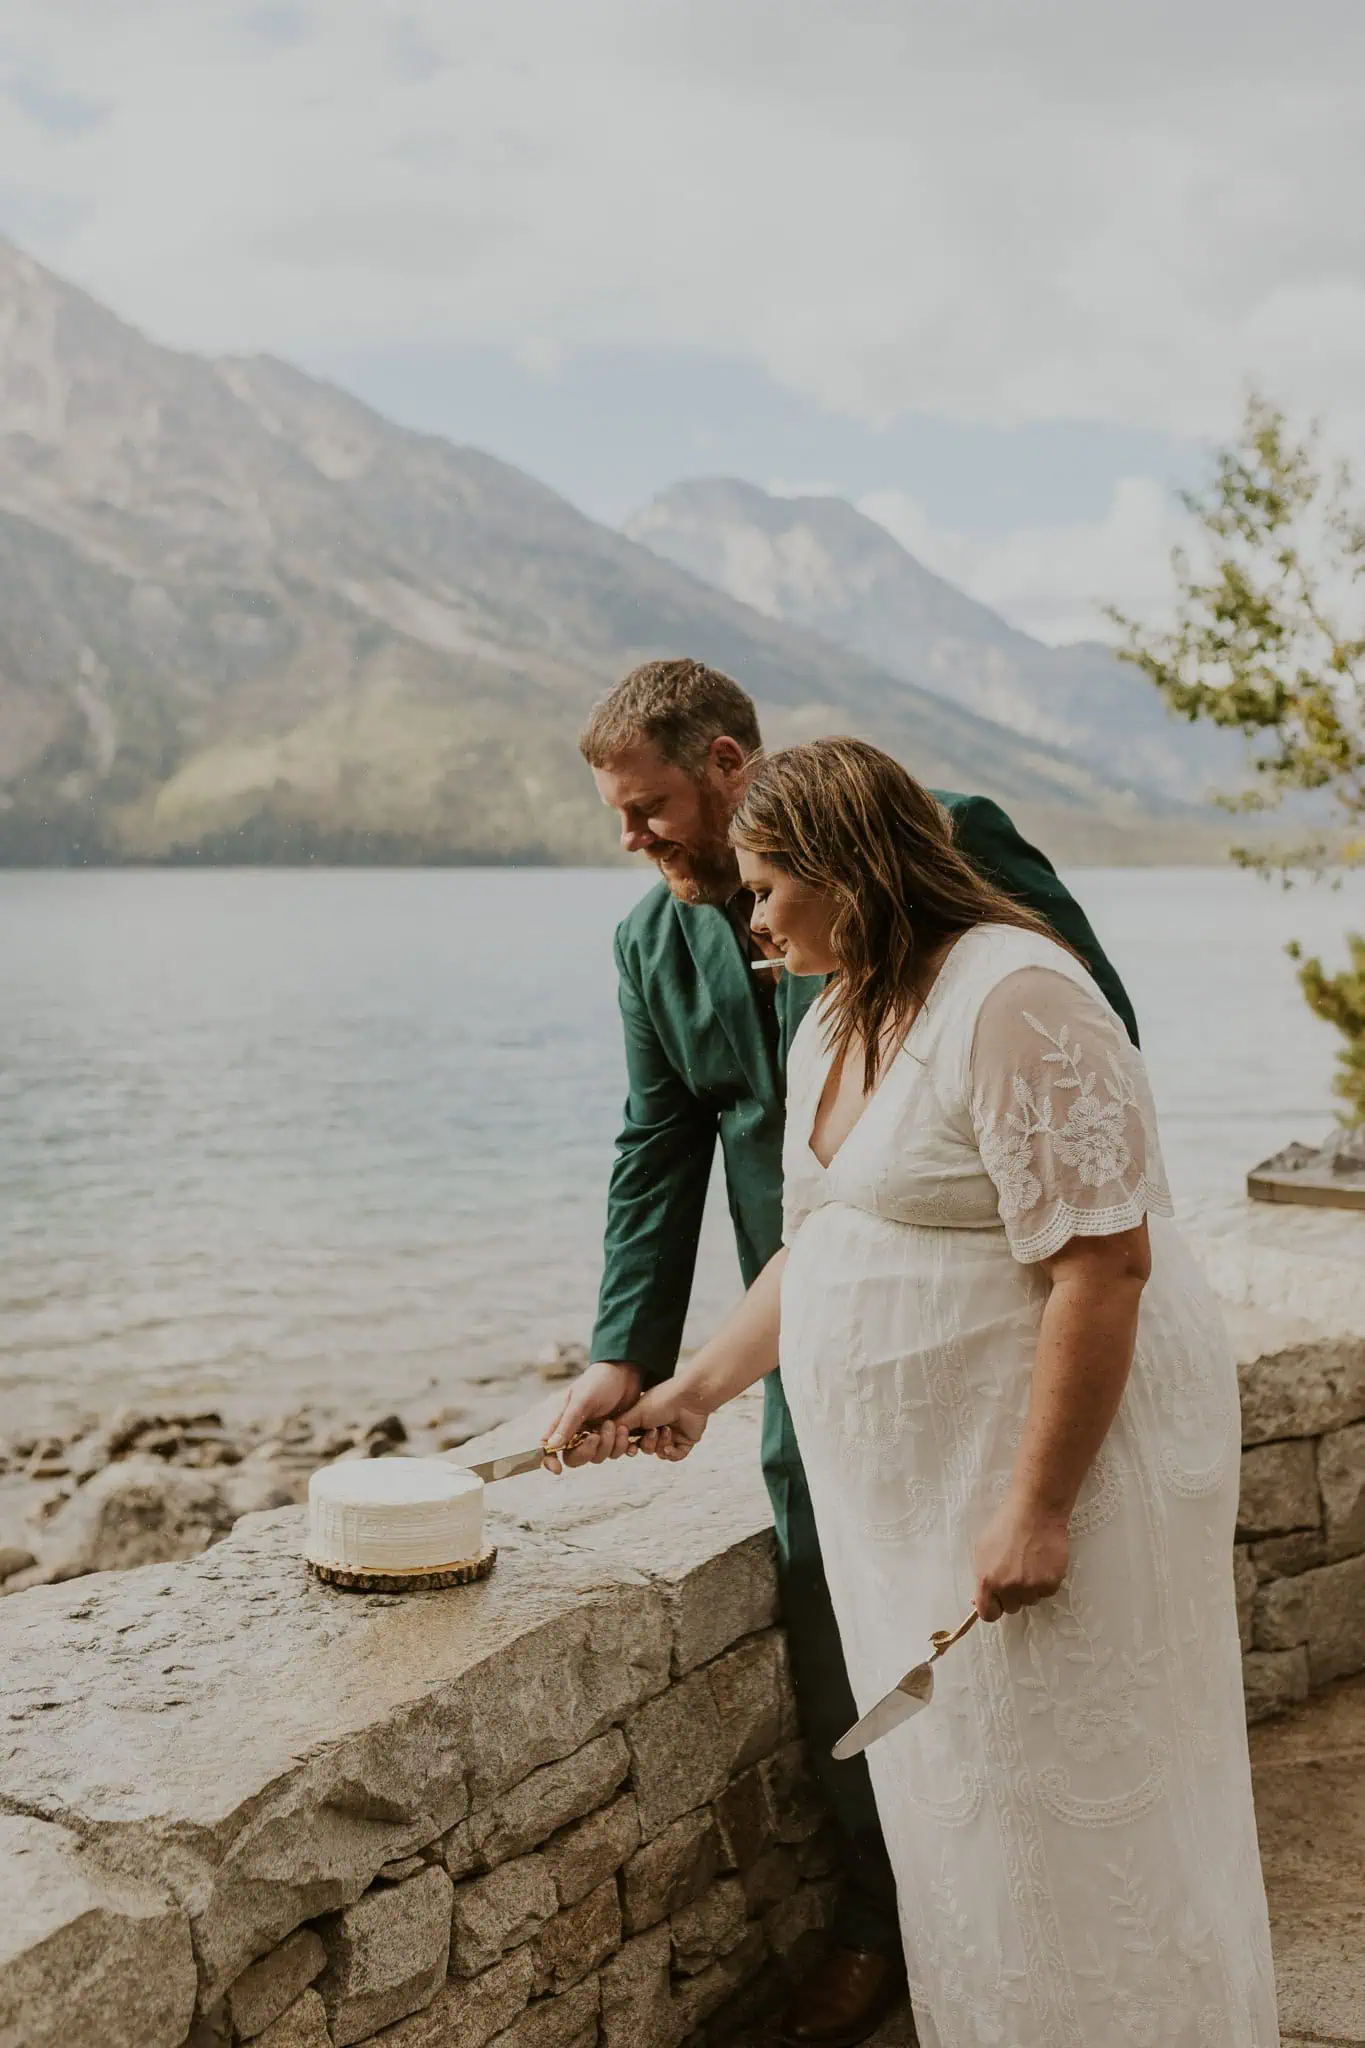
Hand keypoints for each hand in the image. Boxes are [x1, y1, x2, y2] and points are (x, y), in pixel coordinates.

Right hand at [542, 1361, 642, 1472]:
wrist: (627, 1372)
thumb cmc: (599, 1382)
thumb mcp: (582, 1401)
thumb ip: (567, 1424)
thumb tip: (551, 1446)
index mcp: (565, 1422)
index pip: (550, 1448)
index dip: (549, 1461)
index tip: (557, 1470)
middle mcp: (579, 1431)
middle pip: (576, 1458)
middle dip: (587, 1451)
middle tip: (596, 1436)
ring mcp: (598, 1434)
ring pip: (599, 1457)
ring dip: (609, 1444)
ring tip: (616, 1423)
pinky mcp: (615, 1435)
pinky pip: (617, 1452)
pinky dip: (623, 1445)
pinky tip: (627, 1433)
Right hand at [620, 1378, 709, 1462]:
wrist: (689, 1398)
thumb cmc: (662, 1400)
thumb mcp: (636, 1412)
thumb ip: (620, 1425)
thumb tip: (605, 1435)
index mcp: (645, 1419)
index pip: (633, 1439)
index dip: (630, 1445)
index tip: (630, 1445)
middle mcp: (657, 1427)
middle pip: (645, 1448)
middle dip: (647, 1443)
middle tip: (653, 1431)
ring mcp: (672, 1435)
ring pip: (659, 1453)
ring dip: (660, 1444)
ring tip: (666, 1430)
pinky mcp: (685, 1441)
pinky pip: (675, 1456)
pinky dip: (671, 1452)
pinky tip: (671, 1443)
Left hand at [973, 1493, 1068, 1621]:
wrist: (1034, 1512)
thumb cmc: (1005, 1526)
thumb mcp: (982, 1550)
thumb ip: (982, 1577)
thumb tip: (982, 1597)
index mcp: (987, 1580)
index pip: (988, 1614)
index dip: (992, 1608)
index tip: (997, 1602)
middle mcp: (1008, 1588)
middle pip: (1011, 1607)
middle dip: (1012, 1595)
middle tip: (1016, 1573)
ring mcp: (1031, 1587)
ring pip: (1030, 1600)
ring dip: (1029, 1588)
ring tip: (1030, 1564)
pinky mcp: (1050, 1583)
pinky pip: (1046, 1592)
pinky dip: (1045, 1582)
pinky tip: (1042, 1562)